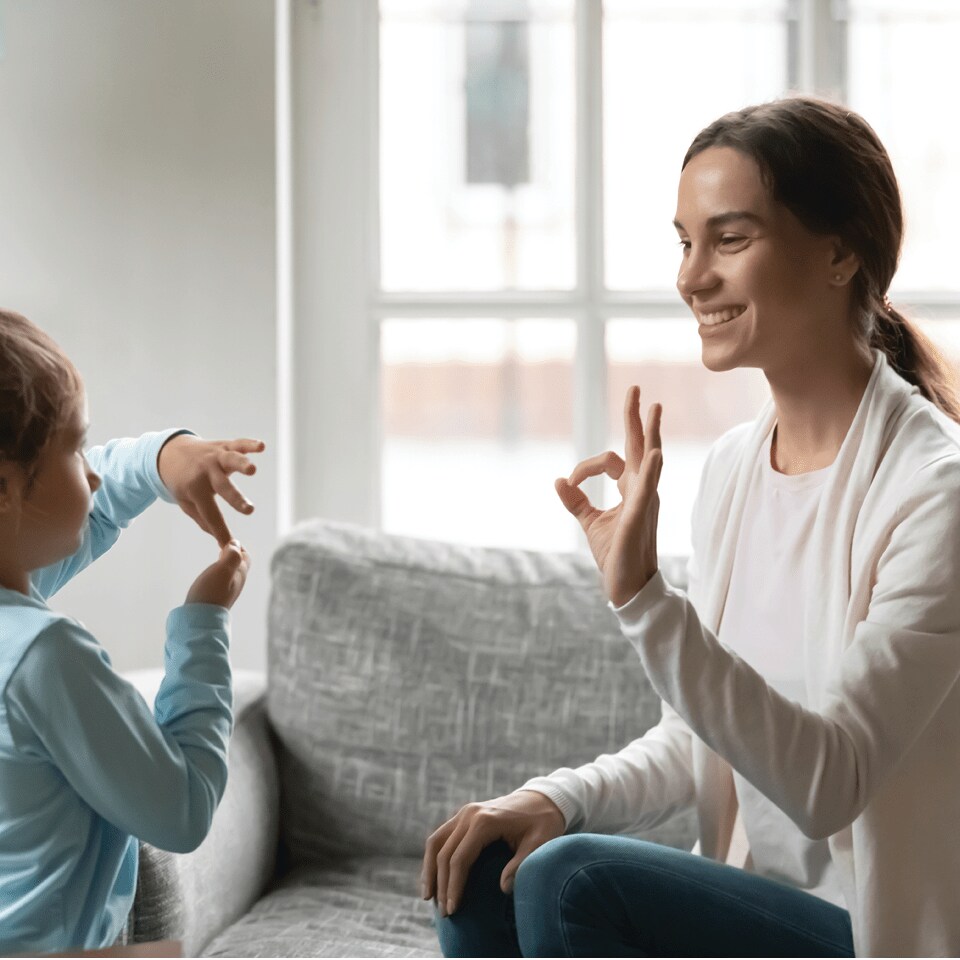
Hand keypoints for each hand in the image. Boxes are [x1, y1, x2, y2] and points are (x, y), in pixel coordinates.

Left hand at [158, 434, 265, 546]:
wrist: (170, 452)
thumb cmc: (182, 481)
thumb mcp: (185, 502)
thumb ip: (203, 518)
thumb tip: (219, 538)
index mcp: (195, 489)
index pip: (211, 514)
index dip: (220, 531)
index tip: (230, 545)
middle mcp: (206, 472)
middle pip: (223, 487)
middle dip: (236, 498)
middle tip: (249, 510)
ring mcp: (216, 457)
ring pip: (230, 460)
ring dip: (242, 464)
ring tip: (252, 470)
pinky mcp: (224, 445)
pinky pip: (238, 443)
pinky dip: (250, 444)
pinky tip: (261, 446)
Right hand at [185, 539, 249, 608]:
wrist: (198, 620)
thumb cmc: (211, 594)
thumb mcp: (223, 571)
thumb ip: (232, 556)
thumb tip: (235, 544)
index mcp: (240, 574)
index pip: (245, 556)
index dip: (238, 546)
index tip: (226, 540)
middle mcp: (237, 583)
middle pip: (239, 564)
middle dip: (232, 552)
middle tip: (221, 544)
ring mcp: (227, 591)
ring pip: (231, 572)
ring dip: (225, 562)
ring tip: (217, 555)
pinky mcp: (217, 597)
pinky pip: (222, 580)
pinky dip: (219, 571)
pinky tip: (211, 572)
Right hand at [421, 790, 564, 916]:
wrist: (543, 799)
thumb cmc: (543, 824)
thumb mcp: (540, 844)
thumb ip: (521, 865)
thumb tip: (503, 889)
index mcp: (485, 821)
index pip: (460, 858)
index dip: (454, 886)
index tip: (453, 910)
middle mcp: (469, 814)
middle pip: (444, 853)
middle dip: (441, 885)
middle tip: (444, 913)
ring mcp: (464, 813)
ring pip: (436, 842)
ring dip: (429, 870)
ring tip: (428, 897)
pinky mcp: (464, 815)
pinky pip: (442, 836)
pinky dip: (434, 856)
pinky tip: (434, 876)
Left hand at [556, 386, 662, 606]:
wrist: (626, 586)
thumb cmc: (614, 555)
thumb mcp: (589, 522)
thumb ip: (576, 501)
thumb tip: (558, 481)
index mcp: (631, 490)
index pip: (611, 461)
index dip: (586, 467)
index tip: (569, 483)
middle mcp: (641, 490)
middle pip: (640, 446)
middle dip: (636, 418)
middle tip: (634, 390)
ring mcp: (644, 501)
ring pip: (649, 460)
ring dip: (650, 434)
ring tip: (654, 408)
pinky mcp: (639, 516)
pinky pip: (647, 489)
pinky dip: (651, 470)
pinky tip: (654, 453)